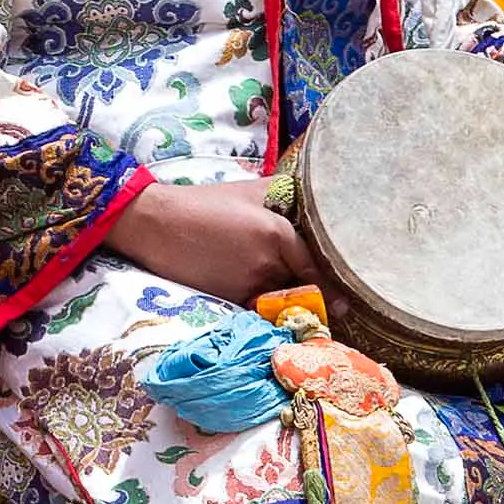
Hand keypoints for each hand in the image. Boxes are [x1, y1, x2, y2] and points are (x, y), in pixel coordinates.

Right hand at [103, 179, 315, 304]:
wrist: (157, 224)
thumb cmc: (205, 203)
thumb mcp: (250, 190)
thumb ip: (285, 193)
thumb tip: (313, 194)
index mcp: (277, 233)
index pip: (316, 266)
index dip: (332, 286)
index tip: (346, 304)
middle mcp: (267, 263)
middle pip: (302, 289)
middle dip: (314, 299)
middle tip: (331, 310)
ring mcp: (247, 284)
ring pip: (280, 304)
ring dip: (290, 309)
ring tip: (299, 311)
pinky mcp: (228, 299)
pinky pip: (257, 311)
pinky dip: (264, 312)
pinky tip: (266, 311)